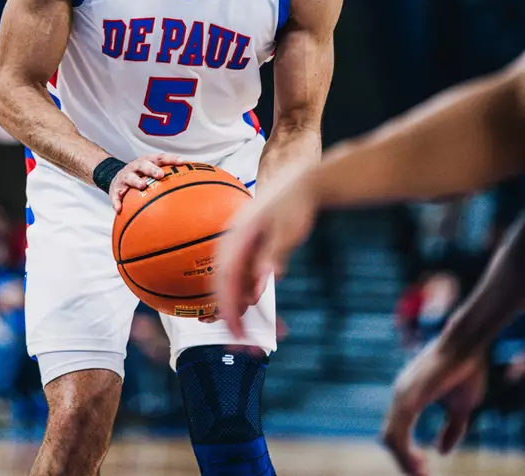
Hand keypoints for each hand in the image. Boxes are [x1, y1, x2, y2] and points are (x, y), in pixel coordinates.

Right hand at [109, 153, 188, 213]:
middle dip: (152, 169)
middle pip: (144, 165)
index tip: (182, 162)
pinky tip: (120, 209)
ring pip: (130, 177)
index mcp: (147, 162)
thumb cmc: (142, 176)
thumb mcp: (153, 172)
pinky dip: (117, 202)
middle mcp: (136, 167)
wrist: (117, 179)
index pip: (161, 158)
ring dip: (136, 180)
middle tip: (161, 174)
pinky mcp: (116, 189)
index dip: (171, 159)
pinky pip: (115, 196)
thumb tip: (195, 184)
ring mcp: (125, 177)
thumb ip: (169, 176)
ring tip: (142, 186)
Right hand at [217, 165, 318, 335]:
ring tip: (270, 329)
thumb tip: (266, 279)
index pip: (225, 278)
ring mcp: (242, 246)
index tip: (236, 334)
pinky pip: (247, 277)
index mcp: (237, 237)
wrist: (301, 181)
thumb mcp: (287, 231)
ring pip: (236, 283)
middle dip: (235, 317)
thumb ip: (274, 255)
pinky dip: (253, 294)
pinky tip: (265, 306)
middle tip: (249, 344)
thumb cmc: (294, 204)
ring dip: (247, 308)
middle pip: (225, 285)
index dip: (228, 308)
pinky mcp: (252, 249)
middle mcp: (234, 243)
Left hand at [381, 338, 486, 475]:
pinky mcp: (410, 396)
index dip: (407, 455)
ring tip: (421, 474)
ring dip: (404, 461)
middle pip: (389, 439)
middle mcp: (400, 396)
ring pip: (390, 438)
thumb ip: (452, 429)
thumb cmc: (465, 370)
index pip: (397, 433)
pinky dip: (406, 451)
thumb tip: (441, 451)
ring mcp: (402, 395)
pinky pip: (398, 430)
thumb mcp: (461, 407)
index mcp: (409, 398)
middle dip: (404, 463)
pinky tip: (421, 462)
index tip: (424, 470)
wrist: (467, 345)